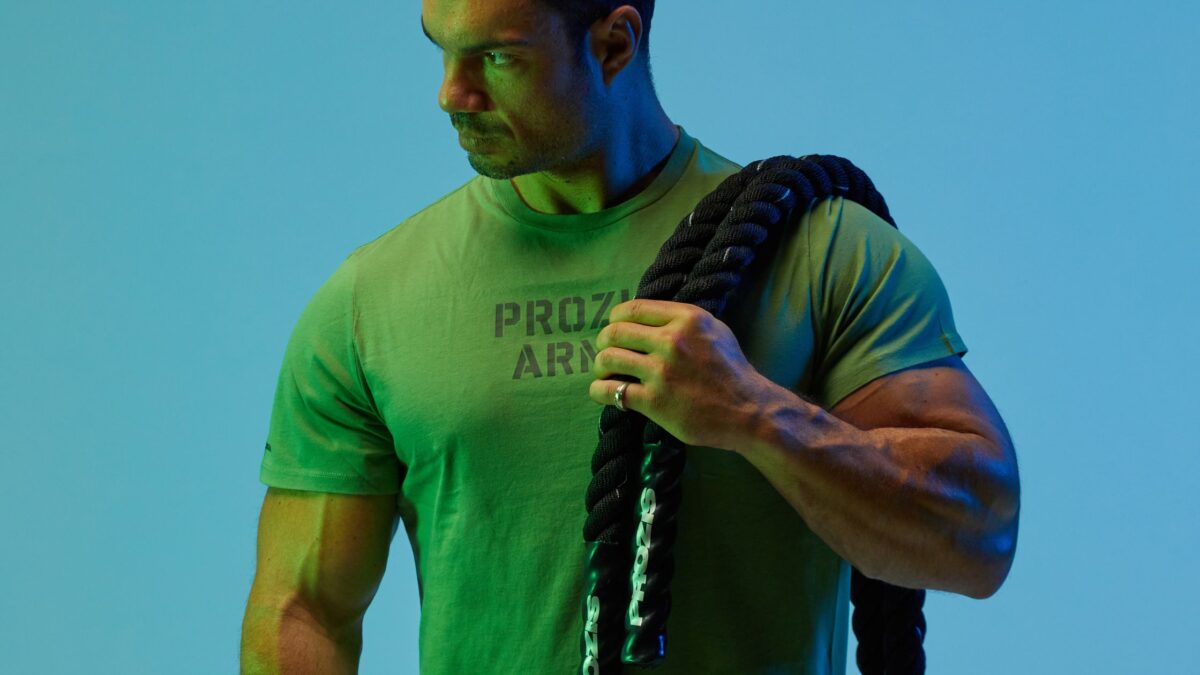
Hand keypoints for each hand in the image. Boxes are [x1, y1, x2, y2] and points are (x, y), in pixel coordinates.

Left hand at [588, 299, 777, 452]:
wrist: (748, 411)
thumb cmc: (731, 370)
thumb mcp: (714, 330)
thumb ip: (682, 320)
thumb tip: (648, 317)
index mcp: (686, 318)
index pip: (633, 308)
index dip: (615, 318)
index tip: (615, 328)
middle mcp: (672, 341)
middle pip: (614, 332)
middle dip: (603, 342)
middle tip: (605, 352)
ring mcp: (661, 372)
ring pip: (608, 358)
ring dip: (600, 365)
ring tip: (605, 373)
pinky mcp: (654, 401)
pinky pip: (611, 391)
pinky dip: (600, 391)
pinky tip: (604, 392)